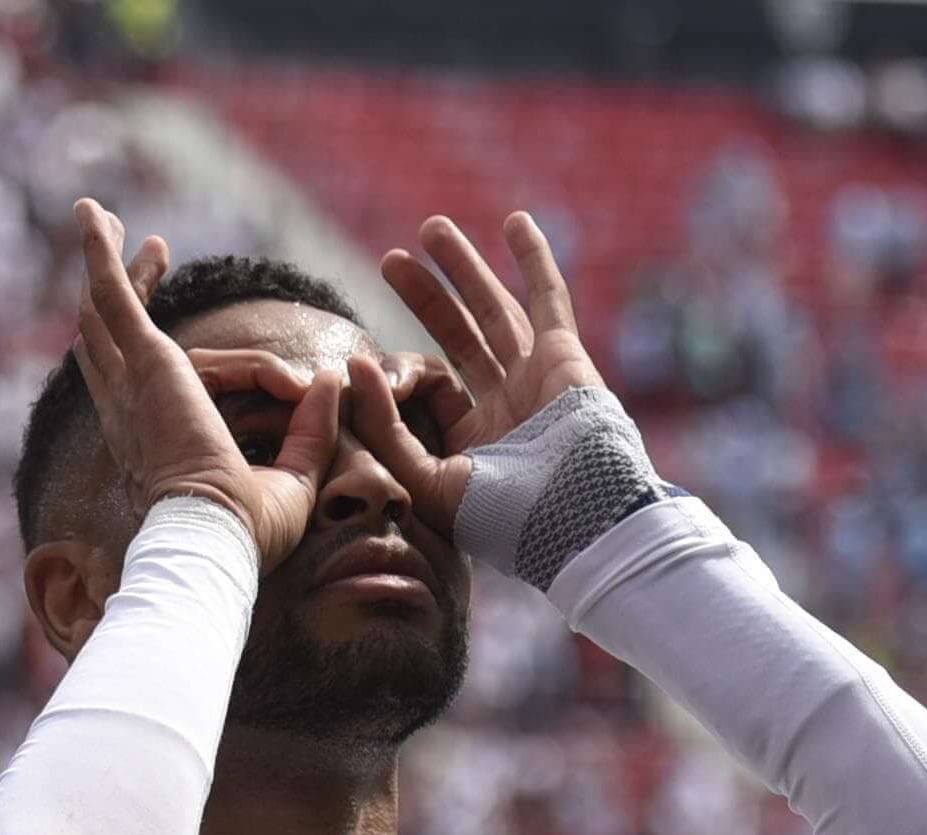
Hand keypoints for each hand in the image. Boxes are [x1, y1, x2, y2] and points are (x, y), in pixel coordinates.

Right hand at [63, 198, 336, 565]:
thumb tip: (328, 380)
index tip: (280, 373)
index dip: (207, 357)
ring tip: (98, 215)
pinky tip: (93, 214)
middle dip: (120, 287)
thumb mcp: (293, 477)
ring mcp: (134, 384)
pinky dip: (103, 256)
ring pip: (105, 311)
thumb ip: (311, 430)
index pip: (167, 381)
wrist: (218, 536)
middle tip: (127, 243)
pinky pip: (116, 299)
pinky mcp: (147, 362)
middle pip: (112, 336)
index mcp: (158, 438)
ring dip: (105, 261)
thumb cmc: (248, 533)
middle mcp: (132, 409)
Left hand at [356, 211, 612, 530]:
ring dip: (466, 269)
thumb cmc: (501, 515)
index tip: (361, 362)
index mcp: (477, 442)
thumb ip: (385, 426)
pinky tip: (516, 222)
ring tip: (432, 228)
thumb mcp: (424, 479)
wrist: (571, 519)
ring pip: (495, 311)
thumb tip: (355, 364)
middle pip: (461, 337)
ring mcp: (536, 377)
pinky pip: (549, 298)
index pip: (432, 389)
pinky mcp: (563, 355)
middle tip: (391, 261)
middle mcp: (507, 407)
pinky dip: (535, 259)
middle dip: (428, 297)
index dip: (397, 373)